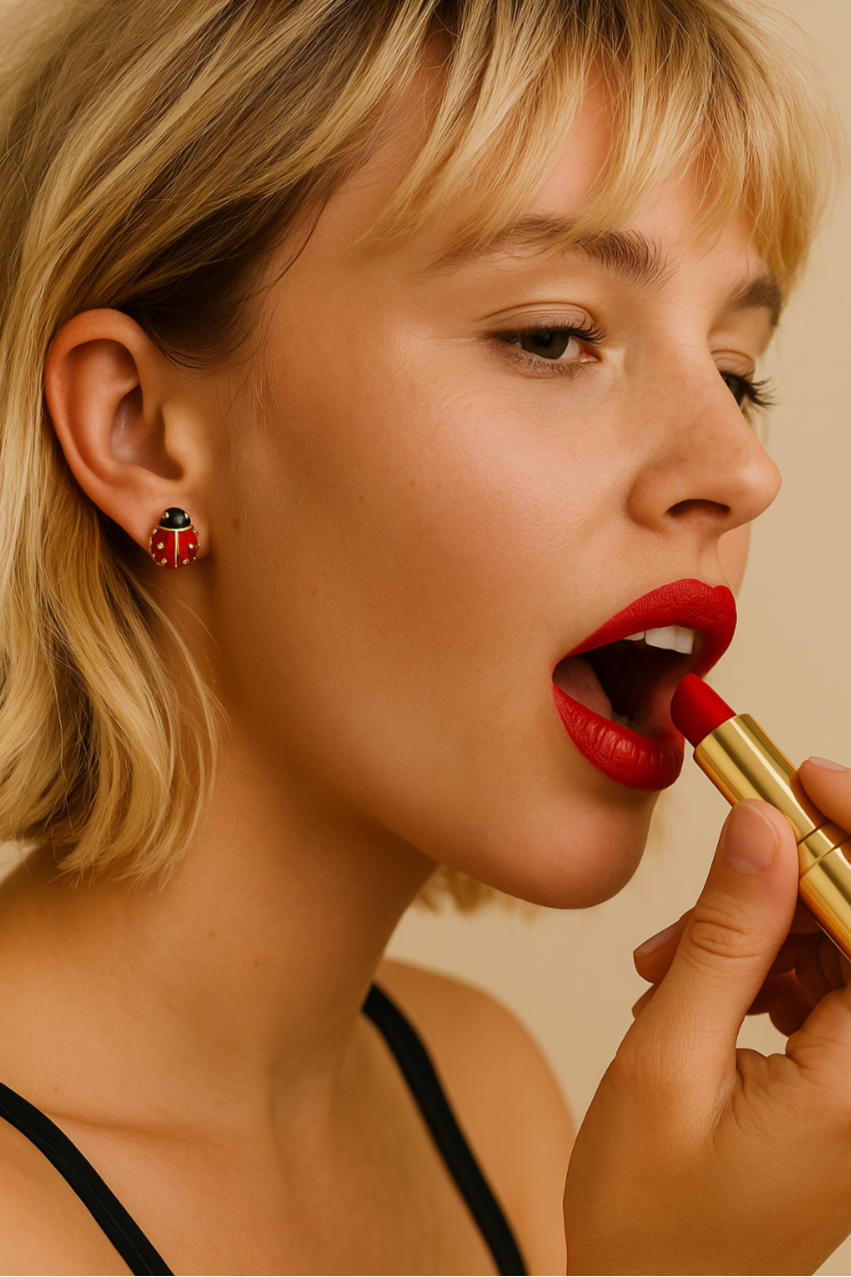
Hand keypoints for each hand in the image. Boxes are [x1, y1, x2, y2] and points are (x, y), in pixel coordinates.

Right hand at [563, 761, 850, 1275]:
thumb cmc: (651, 1218)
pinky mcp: (840, 1085)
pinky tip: (685, 986)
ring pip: (832, 946)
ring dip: (753, 928)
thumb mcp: (668, 1060)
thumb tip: (762, 825)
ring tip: (664, 960)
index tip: (790, 775)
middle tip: (711, 854)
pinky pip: (816, 986)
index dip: (847, 830)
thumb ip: (724, 939)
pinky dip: (752, 969)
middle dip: (783, 878)